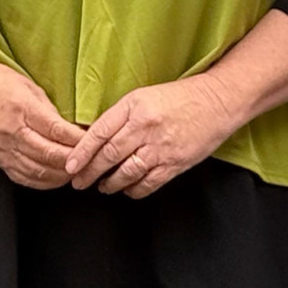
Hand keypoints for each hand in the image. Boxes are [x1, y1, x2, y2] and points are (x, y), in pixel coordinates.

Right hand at [0, 64, 84, 189]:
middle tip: (90, 161)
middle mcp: (12, 132)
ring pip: (38, 170)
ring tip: (78, 172)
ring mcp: (4, 149)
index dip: (77, 139)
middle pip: (49, 154)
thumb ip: (52, 113)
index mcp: (22, 109)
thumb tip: (75, 131)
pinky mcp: (0, 161)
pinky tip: (57, 178)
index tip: (92, 141)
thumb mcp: (31, 89)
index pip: (55, 130)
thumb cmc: (1, 85)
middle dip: (73, 160)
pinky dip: (44, 181)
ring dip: (61, 174)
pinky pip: (25, 178)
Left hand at [64, 74, 241, 197]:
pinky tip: (127, 190)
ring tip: (101, 186)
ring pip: (126, 172)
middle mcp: (145, 127)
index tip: (70, 165)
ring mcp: (161, 147)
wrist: (217, 102)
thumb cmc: (179, 97)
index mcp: (134, 107)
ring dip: (110, 183)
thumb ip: (121, 116)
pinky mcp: (175, 163)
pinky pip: (148, 182)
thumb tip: (96, 139)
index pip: (99, 133)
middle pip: (109, 155)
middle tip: (78, 182)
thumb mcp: (144, 97)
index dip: (81, 152)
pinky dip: (134, 189)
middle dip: (90, 172)